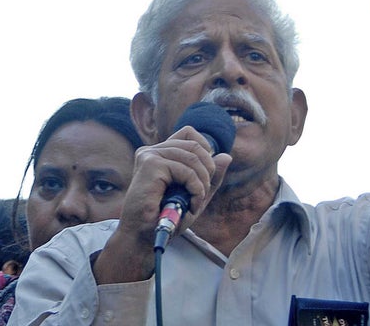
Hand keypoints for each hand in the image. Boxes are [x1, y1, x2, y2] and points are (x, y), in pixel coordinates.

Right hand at [93, 126, 231, 283]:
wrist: (142, 236)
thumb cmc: (164, 218)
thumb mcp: (194, 195)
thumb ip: (209, 177)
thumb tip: (226, 156)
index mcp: (161, 154)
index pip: (188, 133)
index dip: (205, 147)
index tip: (206, 172)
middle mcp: (153, 151)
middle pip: (195, 145)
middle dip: (208, 170)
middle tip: (202, 193)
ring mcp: (150, 155)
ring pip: (193, 157)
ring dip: (202, 183)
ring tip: (196, 202)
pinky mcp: (150, 164)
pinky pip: (186, 170)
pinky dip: (195, 188)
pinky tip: (190, 204)